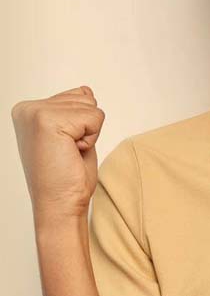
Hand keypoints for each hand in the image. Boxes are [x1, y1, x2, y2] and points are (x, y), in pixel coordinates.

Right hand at [11, 85, 105, 223]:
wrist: (60, 206)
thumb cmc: (66, 177)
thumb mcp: (73, 135)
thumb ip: (75, 110)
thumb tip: (86, 90)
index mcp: (28, 110)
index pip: (77, 95)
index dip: (82, 125)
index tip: (64, 147)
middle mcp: (27, 109)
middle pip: (85, 98)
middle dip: (86, 128)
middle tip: (67, 152)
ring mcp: (35, 113)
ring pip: (92, 107)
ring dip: (88, 134)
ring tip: (68, 153)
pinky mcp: (48, 121)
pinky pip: (95, 118)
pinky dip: (91, 139)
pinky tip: (71, 154)